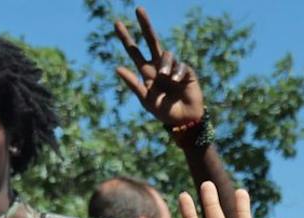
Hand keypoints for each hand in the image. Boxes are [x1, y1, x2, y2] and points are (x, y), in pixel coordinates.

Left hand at [114, 6, 208, 137]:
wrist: (185, 121)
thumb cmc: (164, 112)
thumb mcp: (146, 100)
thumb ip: (133, 84)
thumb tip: (118, 67)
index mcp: (146, 72)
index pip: (134, 51)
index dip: (126, 38)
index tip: (117, 23)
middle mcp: (159, 66)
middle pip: (151, 40)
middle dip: (145, 25)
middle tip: (138, 9)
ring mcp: (173, 67)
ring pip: (167, 54)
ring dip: (165, 64)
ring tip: (166, 78)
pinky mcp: (186, 72)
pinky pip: (181, 66)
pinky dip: (178, 72)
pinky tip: (177, 82)